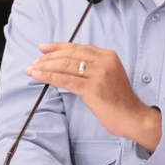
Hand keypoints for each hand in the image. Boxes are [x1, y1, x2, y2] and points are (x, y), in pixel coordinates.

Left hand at [27, 44, 162, 151]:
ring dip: (45, 67)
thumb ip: (93, 68)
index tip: (43, 48)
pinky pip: (65, 80)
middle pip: (69, 55)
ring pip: (65, 66)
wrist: (133, 117)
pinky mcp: (93, 88)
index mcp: (108, 56)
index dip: (58, 47)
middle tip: (34, 62)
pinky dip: (48, 77)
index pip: (78, 47)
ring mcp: (99, 74)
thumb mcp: (109, 76)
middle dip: (48, 58)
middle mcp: (104, 61)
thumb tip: (67, 65)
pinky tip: (38, 76)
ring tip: (31, 69)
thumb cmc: (119, 101)